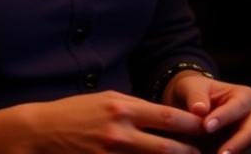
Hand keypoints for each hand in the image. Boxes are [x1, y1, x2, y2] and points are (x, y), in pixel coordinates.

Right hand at [23, 90, 209, 152]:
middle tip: (207, 153)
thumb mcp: (107, 101)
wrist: (42, 132)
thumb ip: (135, 110)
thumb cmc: (77, 112)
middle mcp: (121, 132)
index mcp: (123, 108)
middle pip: (168, 147)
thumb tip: (163, 120)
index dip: (192, 124)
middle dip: (191, 152)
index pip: (167, 117)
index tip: (207, 127)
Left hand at [165, 74, 250, 152]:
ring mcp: (247, 136)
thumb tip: (200, 109)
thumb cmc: (195, 93)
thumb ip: (196, 95)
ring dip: (236, 153)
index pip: (240, 105)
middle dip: (238, 142)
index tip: (207, 126)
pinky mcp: (240, 150)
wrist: (189, 107)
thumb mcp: (191, 87)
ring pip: (250, 147)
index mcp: (244, 96)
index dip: (225, 115)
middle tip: (220, 153)